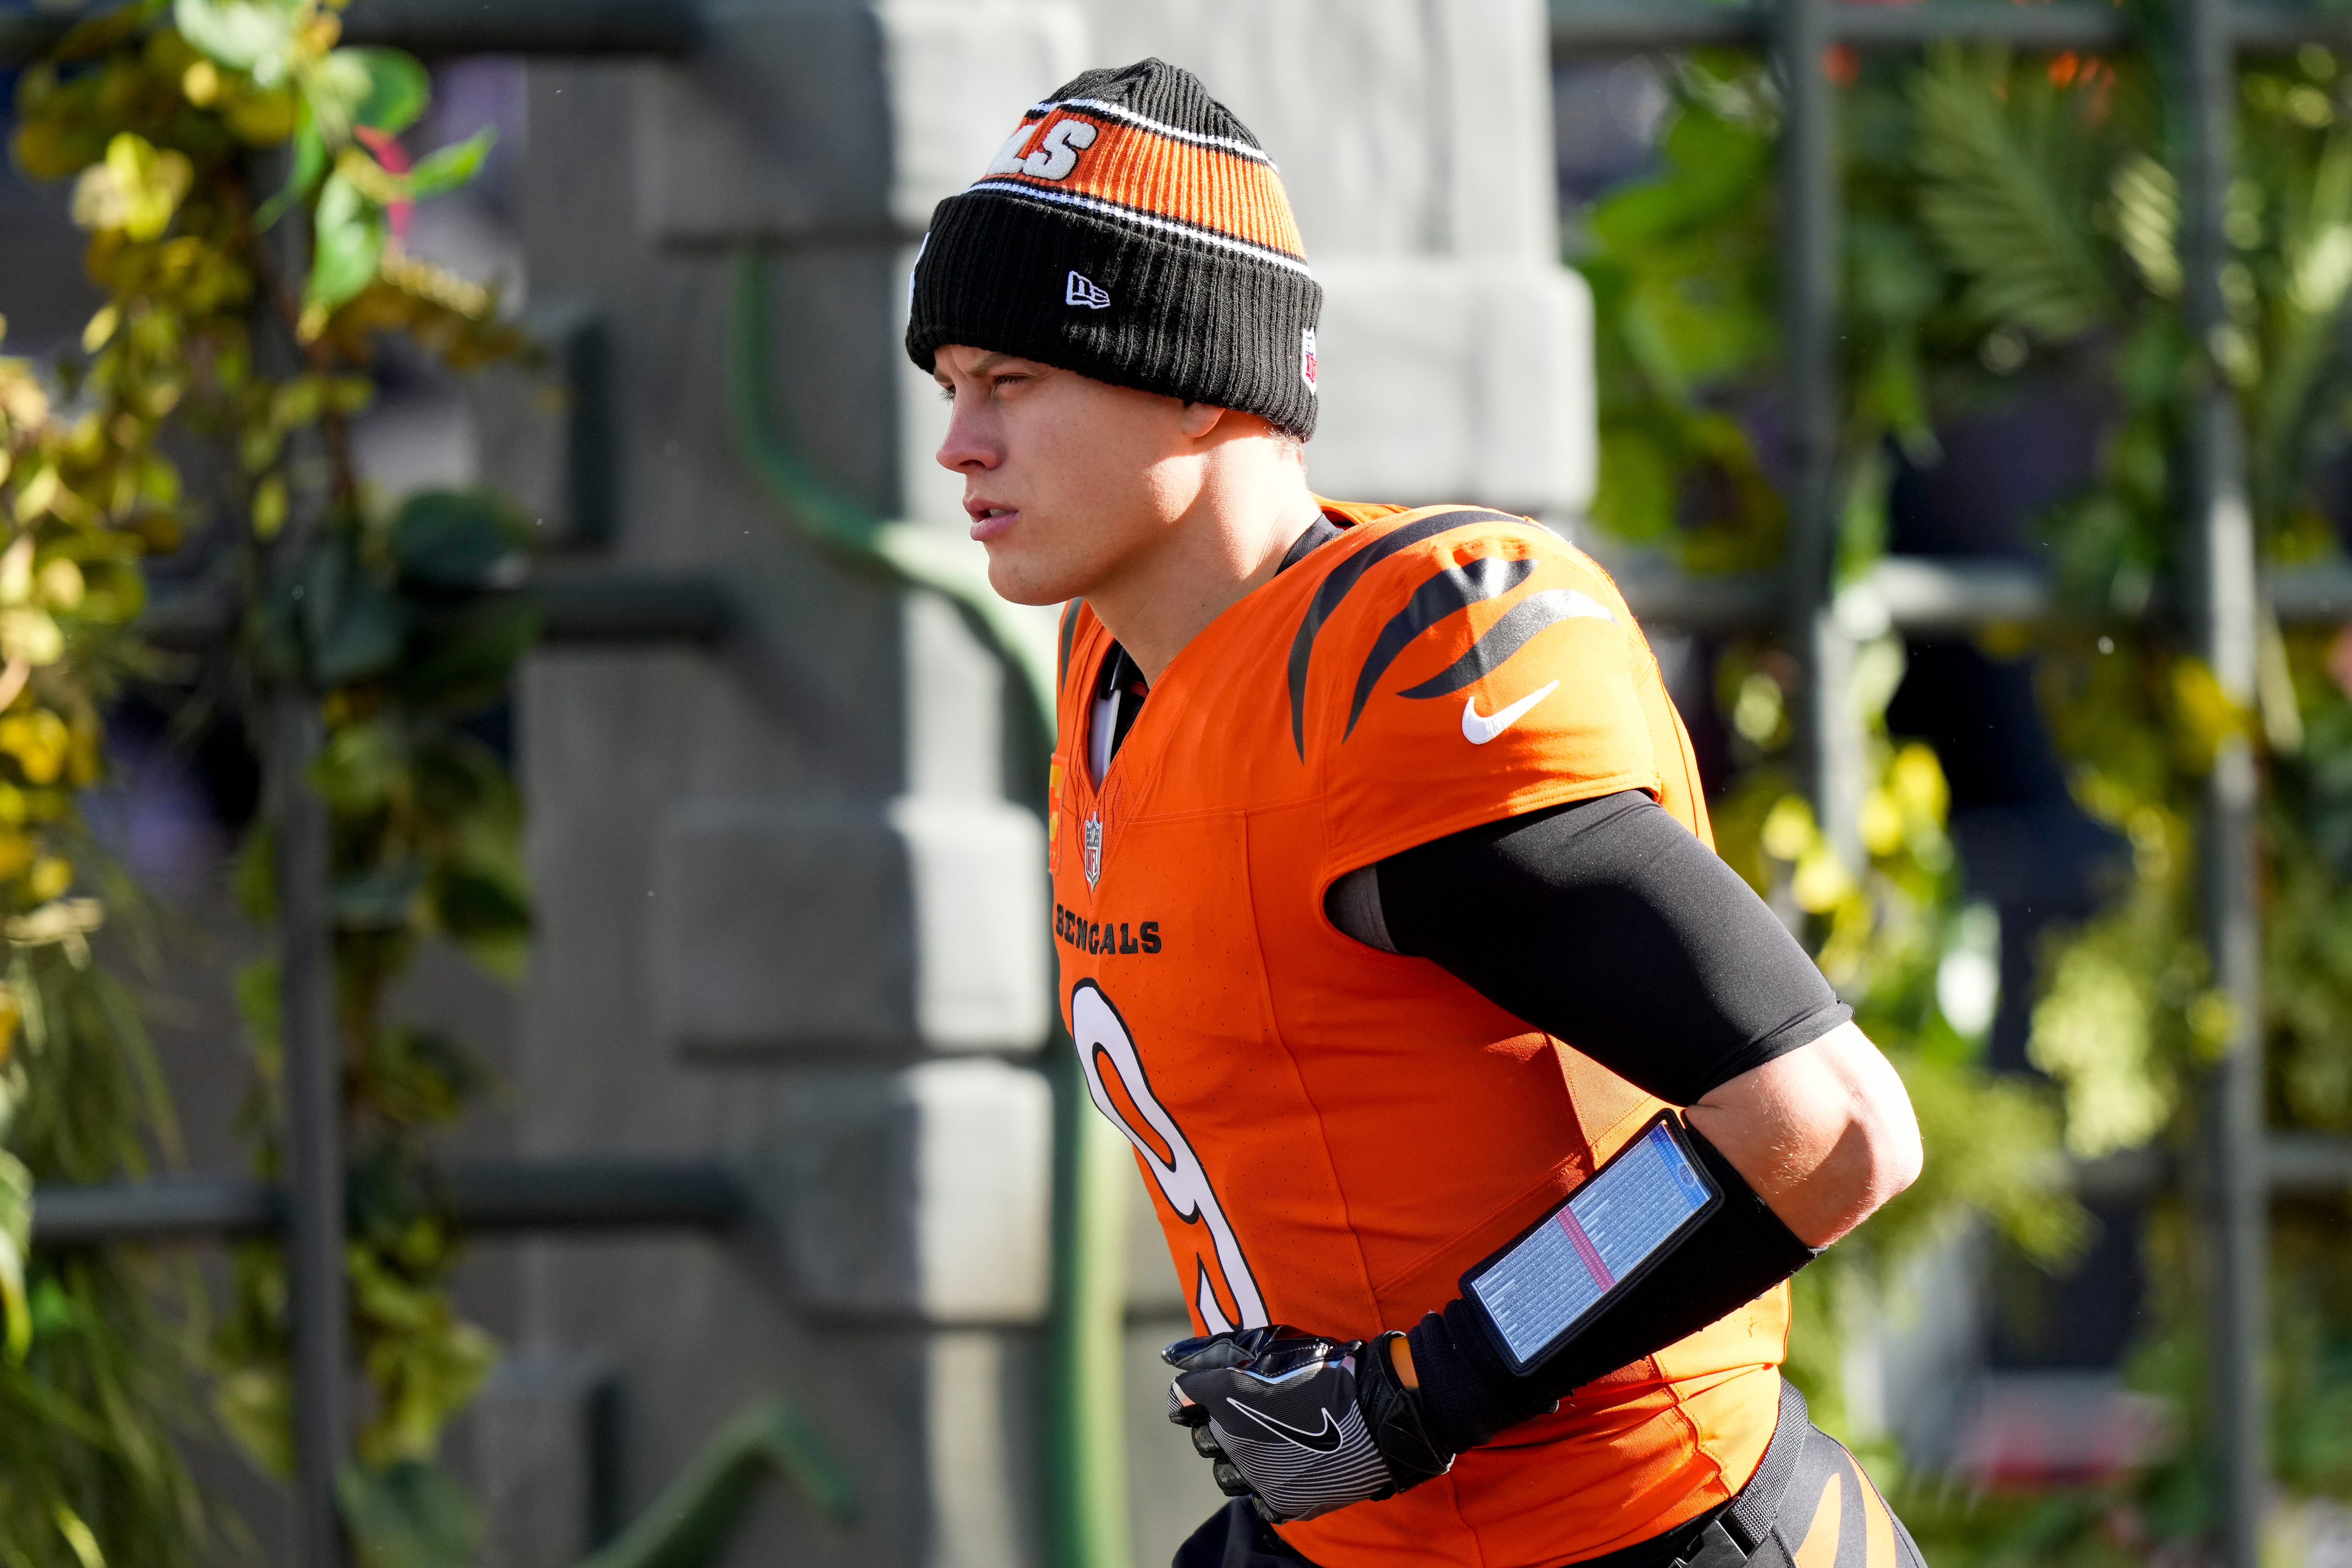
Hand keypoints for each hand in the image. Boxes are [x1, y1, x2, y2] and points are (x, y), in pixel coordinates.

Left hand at [1163, 1325, 1450, 1523]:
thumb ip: (1212, 1352)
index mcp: (1224, 1397)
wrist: (1380, 1408)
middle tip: (1254, 1412)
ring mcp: (1257, 1475)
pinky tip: (1289, 1466)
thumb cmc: (1326, 1366)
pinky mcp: (1284, 1501)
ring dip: (1239, 1459)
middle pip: (1203, 1439)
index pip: (1181, 1402)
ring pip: (1226, 1474)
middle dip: (1220, 1425)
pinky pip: (1258, 1501)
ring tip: (1272, 1442)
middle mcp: (1232, 1438)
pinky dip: (1267, 1486)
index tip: (1213, 1393)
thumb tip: (1168, 1356)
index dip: (1197, 1396)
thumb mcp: (1268, 1343)